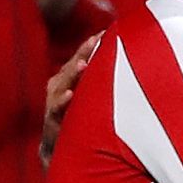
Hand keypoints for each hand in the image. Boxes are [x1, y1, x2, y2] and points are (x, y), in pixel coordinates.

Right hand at [40, 32, 99, 166]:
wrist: (60, 149)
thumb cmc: (80, 119)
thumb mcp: (91, 99)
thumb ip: (103, 84)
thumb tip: (132, 66)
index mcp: (71, 79)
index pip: (82, 58)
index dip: (92, 46)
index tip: (105, 33)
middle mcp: (60, 86)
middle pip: (72, 65)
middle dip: (84, 52)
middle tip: (96, 40)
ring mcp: (54, 102)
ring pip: (63, 82)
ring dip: (73, 73)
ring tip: (83, 64)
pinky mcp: (51, 120)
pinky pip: (56, 109)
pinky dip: (62, 101)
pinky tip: (70, 95)